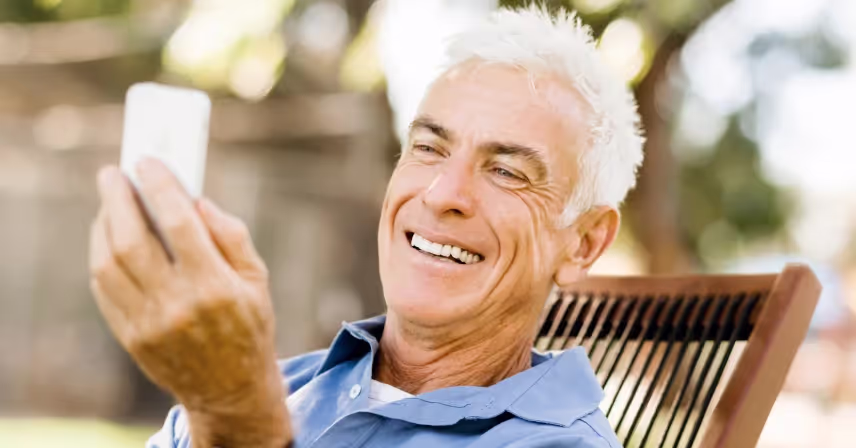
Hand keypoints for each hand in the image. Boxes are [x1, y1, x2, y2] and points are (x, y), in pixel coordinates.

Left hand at [89, 159, 290, 446]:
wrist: (231, 388)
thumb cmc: (249, 326)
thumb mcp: (257, 281)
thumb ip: (231, 237)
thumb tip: (197, 202)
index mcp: (215, 286)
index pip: (179, 222)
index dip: (160, 186)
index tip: (149, 162)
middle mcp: (177, 305)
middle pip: (132, 239)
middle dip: (117, 199)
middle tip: (113, 174)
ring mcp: (148, 323)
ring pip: (109, 263)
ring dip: (102, 225)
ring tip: (109, 202)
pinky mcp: (130, 337)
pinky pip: (104, 288)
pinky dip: (101, 256)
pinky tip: (108, 238)